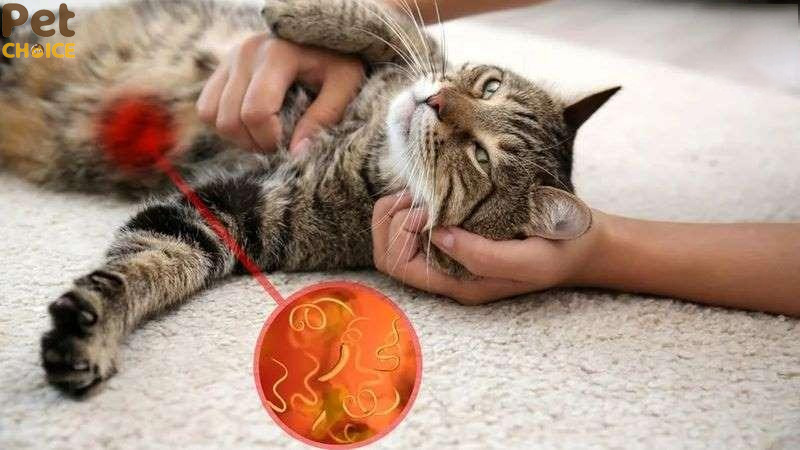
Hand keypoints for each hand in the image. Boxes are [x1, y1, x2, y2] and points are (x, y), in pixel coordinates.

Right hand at [196, 33, 364, 153]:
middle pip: (229, 120)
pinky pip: (206, 108)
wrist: (323, 39)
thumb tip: (296, 154)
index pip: (255, 112)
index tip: (290, 145)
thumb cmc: (339, 63)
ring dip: (238, 137)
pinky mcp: (221, 67)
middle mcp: (246, 52)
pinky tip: (252, 125)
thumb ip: (324, 117)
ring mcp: (229, 58)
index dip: (269, 140)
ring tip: (266, 134)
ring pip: (212, 116)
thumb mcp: (345, 85)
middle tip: (280, 144)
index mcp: (278, 54)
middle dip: (254, 143)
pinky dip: (225, 125)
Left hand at [371, 192, 604, 304]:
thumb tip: (437, 235)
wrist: (586, 242)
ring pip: (398, 234)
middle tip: (416, 193)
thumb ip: (482, 256)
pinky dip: (416, 199)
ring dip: (400, 206)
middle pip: (389, 251)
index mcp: (459, 284)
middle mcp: (447, 270)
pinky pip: (418, 219)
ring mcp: (451, 250)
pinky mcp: (460, 231)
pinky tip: (434, 185)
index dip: (399, 234)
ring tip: (423, 187)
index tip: (426, 209)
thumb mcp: (530, 260)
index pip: (399, 265)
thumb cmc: (561, 250)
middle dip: (390, 218)